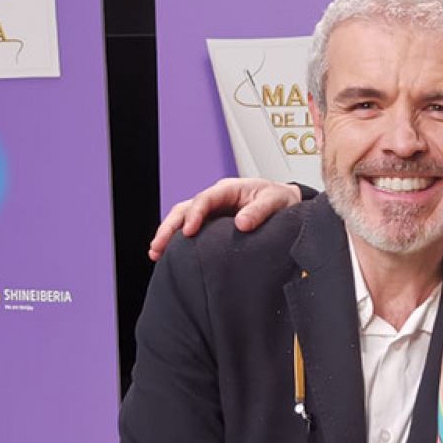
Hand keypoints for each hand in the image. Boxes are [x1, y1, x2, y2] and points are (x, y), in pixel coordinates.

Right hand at [148, 178, 302, 259]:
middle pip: (185, 208)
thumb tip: (241, 223)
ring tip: (155, 253)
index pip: (205, 199)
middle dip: (169, 227)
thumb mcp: (275, 201)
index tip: (189, 232)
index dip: (195, 214)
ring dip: (168, 234)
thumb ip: (259, 211)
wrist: (287, 204)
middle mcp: (216, 198)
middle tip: (158, 246)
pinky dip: (178, 240)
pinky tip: (168, 254)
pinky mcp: (213, 224)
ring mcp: (212, 211)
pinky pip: (190, 229)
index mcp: (229, 189)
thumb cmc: (281, 199)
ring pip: (182, 218)